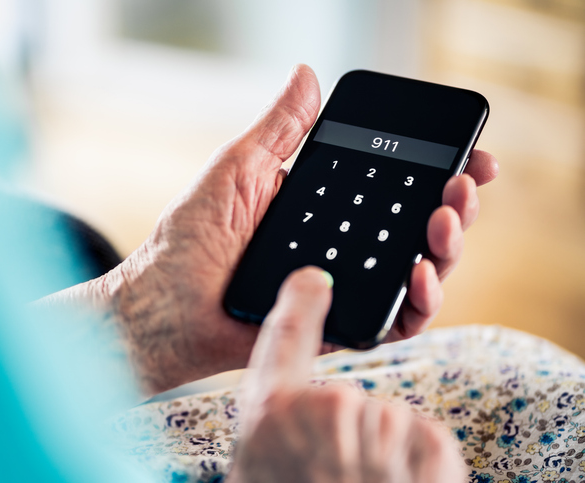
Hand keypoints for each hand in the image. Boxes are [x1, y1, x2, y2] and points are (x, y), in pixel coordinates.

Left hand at [41, 65, 497, 394]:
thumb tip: (307, 75)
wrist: (165, 306)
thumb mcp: (239, 170)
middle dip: (454, 206)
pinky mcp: (338, 325)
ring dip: (447, 247)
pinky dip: (419, 302)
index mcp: (326, 208)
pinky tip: (419, 274)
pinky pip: (393, 320)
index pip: (395, 188)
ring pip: (417, 271)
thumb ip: (280, 129)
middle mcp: (342, 246)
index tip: (470, 156)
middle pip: (417, 228)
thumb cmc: (190, 241)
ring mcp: (343, 286)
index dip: (437, 172)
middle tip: (462, 186)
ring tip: (444, 221)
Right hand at [227, 267, 464, 482]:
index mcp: (271, 414)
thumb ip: (275, 425)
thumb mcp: (258, 471)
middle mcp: (322, 412)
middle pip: (345, 397)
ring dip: (382, 457)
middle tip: (329, 480)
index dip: (300, 300)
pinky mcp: (427, 447)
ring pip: (386, 420)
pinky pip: (422, 436)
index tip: (314, 277)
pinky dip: (416, 466)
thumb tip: (294, 402)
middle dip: (346, 435)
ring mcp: (377, 429)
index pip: (284, 335)